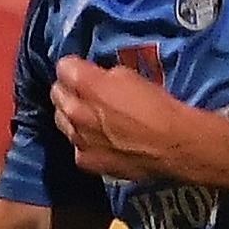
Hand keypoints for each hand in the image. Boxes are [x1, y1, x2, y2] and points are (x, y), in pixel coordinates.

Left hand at [48, 55, 202, 184]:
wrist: (171, 144)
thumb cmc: (156, 105)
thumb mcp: (129, 75)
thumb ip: (104, 76)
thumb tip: (95, 79)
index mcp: (85, 83)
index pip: (62, 68)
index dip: (74, 67)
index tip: (83, 70)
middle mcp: (74, 110)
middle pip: (56, 94)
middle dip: (68, 91)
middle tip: (84, 92)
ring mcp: (77, 138)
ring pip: (62, 122)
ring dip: (72, 116)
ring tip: (89, 117)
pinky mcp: (86, 161)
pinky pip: (76, 146)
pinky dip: (84, 142)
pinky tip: (98, 141)